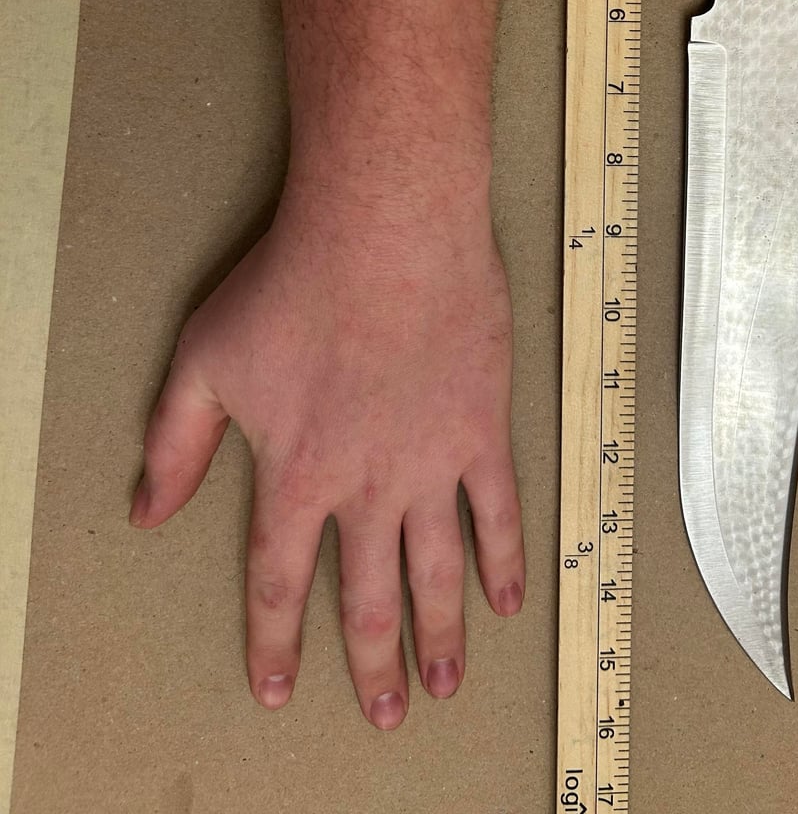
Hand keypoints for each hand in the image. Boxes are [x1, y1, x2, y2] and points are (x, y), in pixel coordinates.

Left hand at [128, 170, 524, 729]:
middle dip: (374, 665)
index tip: (279, 688)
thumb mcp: (206, 360)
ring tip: (447, 681)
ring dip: (442, 634)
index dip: (275, 642)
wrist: (385, 229)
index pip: (279, 582)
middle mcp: (367, 488)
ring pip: (438, 571)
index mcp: (297, 477)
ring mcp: (432, 462)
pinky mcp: (482, 428)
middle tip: (388, 710)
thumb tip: (147, 512)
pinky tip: (508, 598)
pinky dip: (505, 560)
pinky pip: (499, 511)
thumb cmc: (294, 284)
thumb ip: (175, 443)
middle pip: (368, 599)